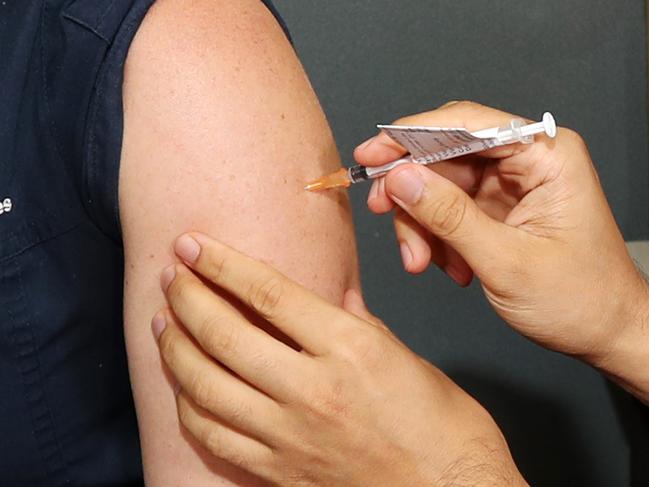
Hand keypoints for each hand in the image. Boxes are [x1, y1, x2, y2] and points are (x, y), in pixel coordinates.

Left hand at [152, 233, 526, 486]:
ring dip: (176, 349)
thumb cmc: (445, 428)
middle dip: (188, 298)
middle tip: (171, 275)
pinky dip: (190, 406)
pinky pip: (215, 438)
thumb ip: (359, 324)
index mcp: (351, 350)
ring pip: (207, 387)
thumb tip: (331, 298)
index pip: (268, 294)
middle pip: (226, 335)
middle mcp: (314, 391)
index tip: (193, 245)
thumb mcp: (407, 357)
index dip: (222, 263)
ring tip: (165, 322)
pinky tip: (185, 384)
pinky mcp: (281, 472)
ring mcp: (291, 437)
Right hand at [355, 101, 648, 399]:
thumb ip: (449, 217)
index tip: (372, 154)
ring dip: (421, 223)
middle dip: (412, 191)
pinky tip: (449, 265)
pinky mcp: (497, 208)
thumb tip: (401, 179)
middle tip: (382, 212)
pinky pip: (448, 210)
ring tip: (422, 261)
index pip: (467, 124)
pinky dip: (436, 237)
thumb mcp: (506, 261)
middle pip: (445, 155)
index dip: (412, 135)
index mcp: (546, 156)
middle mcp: (527, 162)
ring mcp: (510, 185)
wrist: (604, 332)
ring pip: (440, 185)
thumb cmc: (580, 299)